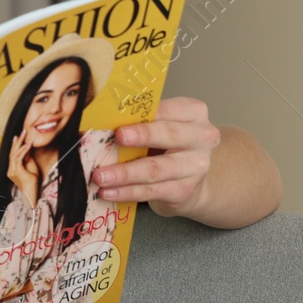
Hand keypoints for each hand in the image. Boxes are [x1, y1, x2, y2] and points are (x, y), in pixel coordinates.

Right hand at [5, 132, 40, 207]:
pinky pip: (19, 158)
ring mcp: (12, 171)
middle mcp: (10, 170)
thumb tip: (28, 149)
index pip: (13, 155)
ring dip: (21, 144)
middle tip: (22, 132)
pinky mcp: (16, 171)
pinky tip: (28, 145)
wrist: (32, 194)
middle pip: (12, 152)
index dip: (15, 145)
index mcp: (12, 170)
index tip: (18, 137)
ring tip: (25, 135)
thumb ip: (28, 158)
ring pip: (14, 154)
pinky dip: (24, 150)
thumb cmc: (33, 183)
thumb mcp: (31, 167)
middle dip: (17, 141)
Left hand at [91, 97, 220, 217]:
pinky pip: (152, 191)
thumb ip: (140, 121)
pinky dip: (127, 192)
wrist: (189, 179)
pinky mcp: (185, 190)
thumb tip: (103, 123)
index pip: (168, 110)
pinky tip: (109, 192)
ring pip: (156, 169)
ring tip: (101, 176)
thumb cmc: (168, 144)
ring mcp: (196, 166)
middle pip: (169, 135)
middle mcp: (201, 137)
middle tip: (117, 138)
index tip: (124, 121)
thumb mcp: (159, 126)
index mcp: (193, 113)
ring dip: (125, 173)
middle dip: (142, 136)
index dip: (146, 116)